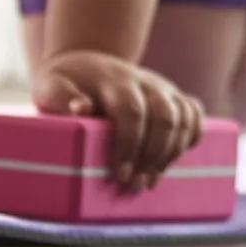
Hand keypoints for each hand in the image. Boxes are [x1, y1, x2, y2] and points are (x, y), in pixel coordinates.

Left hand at [33, 50, 204, 193]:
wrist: (88, 61)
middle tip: (136, 185)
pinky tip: (177, 157)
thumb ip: (60, 97)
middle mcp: (145, 82)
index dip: (130, 144)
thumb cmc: (66, 82)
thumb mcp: (51, 85)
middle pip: (164, 117)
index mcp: (115, 80)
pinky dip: (193, 134)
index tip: (120, 174)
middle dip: (153, 155)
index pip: (132, 111)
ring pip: (183, 117)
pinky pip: (194, 112)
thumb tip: (81, 109)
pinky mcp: (172, 95)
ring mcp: (163, 87)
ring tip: (152, 180)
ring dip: (172, 153)